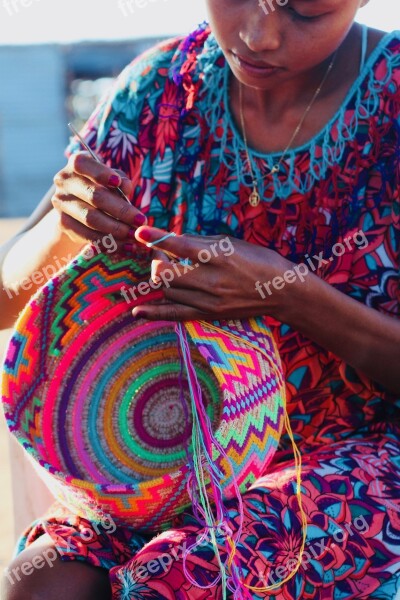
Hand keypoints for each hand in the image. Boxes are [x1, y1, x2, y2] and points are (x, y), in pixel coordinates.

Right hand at [51, 152, 148, 252]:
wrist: (78, 209)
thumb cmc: (102, 189)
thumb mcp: (113, 181)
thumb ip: (121, 181)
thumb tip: (125, 187)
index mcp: (77, 164)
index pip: (83, 164)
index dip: (101, 174)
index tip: (118, 183)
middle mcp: (64, 181)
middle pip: (94, 196)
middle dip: (121, 210)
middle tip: (140, 221)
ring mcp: (61, 202)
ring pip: (91, 218)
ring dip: (116, 229)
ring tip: (134, 235)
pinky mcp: (62, 222)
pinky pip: (87, 235)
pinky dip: (108, 242)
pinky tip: (125, 245)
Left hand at [131, 226, 293, 321]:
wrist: (282, 291)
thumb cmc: (257, 260)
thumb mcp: (231, 242)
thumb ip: (199, 242)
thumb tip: (170, 241)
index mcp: (219, 256)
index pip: (180, 246)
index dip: (157, 238)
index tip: (140, 232)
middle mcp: (212, 280)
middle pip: (165, 273)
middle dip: (157, 259)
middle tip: (161, 253)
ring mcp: (210, 301)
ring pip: (167, 291)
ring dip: (162, 279)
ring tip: (171, 269)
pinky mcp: (209, 315)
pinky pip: (175, 315)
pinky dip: (155, 312)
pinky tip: (137, 311)